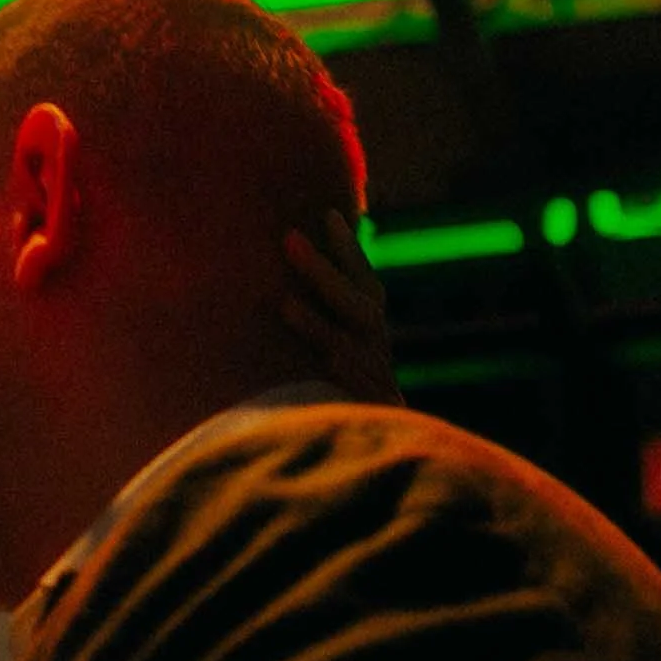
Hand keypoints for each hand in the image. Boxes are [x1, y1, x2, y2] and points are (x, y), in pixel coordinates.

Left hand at [282, 210, 398, 403]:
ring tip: (284, 304)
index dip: (348, 249)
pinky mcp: (366, 413)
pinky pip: (346, 396)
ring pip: (346, 348)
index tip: (328, 214)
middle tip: (289, 237)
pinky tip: (306, 371)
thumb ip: (325, 303)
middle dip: (322, 271)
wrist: (371, 447)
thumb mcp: (337, 338)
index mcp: (370, 325)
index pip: (362, 280)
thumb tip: (293, 250)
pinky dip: (328, 382)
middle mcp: (376, 346)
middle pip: (356, 304)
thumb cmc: (343, 381)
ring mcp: (373, 380)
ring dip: (316, 326)